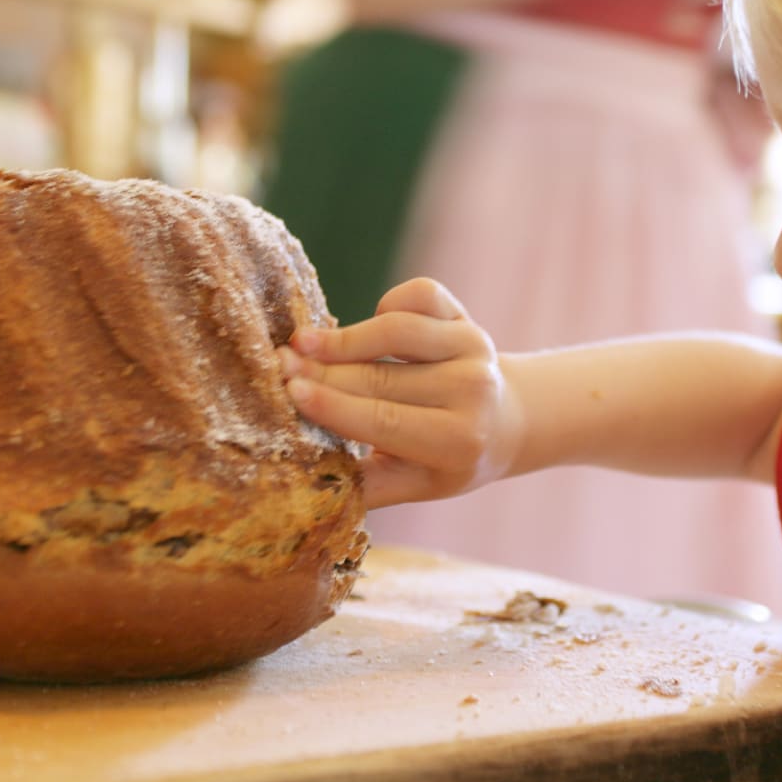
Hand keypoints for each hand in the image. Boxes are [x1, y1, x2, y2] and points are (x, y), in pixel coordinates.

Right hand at [280, 278, 518, 509]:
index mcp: (458, 440)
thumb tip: (303, 482)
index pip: (384, 420)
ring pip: (396, 331)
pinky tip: (365, 323)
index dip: (334, 405)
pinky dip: (388, 301)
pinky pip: (419, 295)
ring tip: (302, 342)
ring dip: (345, 337)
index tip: (291, 393)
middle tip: (278, 364)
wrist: (503, 423)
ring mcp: (474, 347)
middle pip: (380, 376)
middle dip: (322, 370)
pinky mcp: (466, 316)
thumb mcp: (413, 484)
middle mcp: (472, 390)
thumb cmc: (446, 459)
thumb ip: (366, 486)